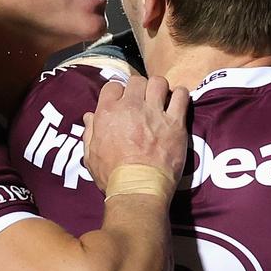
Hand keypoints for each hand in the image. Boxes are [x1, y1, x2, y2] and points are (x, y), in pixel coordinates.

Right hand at [82, 75, 189, 192]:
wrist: (138, 188)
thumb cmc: (112, 176)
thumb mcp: (91, 156)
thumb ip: (90, 132)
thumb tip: (90, 116)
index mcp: (107, 112)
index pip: (113, 86)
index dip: (118, 93)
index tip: (123, 102)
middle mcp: (130, 107)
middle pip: (136, 81)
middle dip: (139, 89)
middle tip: (143, 101)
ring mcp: (154, 113)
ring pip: (158, 83)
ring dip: (159, 89)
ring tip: (160, 100)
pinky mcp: (175, 122)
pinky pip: (181, 96)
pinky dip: (180, 96)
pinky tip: (177, 103)